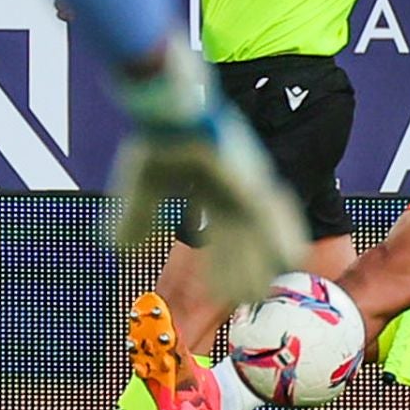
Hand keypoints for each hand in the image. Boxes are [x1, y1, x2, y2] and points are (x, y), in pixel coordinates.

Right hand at [111, 37, 310, 304]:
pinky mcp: (252, 179)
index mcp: (214, 191)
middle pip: (244, 242)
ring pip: (263, 233)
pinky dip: (282, 236)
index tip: (221, 295)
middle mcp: (237, 190)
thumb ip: (134, 215)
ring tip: (257, 290)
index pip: (223, 237)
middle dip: (242, 272)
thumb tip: (119, 248)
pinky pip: (274, 214)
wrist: (171, 108)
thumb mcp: (142, 184)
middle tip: (243, 301)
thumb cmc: (160, 137)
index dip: (222, 266)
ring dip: (260, 261)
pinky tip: (290, 258)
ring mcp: (248, 184)